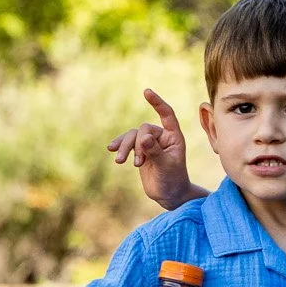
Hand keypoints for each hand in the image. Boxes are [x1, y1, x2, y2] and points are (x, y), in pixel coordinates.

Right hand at [109, 89, 202, 210]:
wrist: (168, 194)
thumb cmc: (173, 180)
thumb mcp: (166, 166)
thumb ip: (155, 152)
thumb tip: (143, 138)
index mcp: (174, 136)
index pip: (166, 114)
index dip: (157, 103)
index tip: (146, 92)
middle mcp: (162, 136)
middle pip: (144, 129)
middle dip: (137, 145)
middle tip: (138, 163)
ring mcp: (150, 143)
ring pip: (133, 136)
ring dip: (125, 147)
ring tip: (120, 162)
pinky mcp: (140, 150)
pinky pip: (127, 143)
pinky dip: (120, 146)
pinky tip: (111, 151)